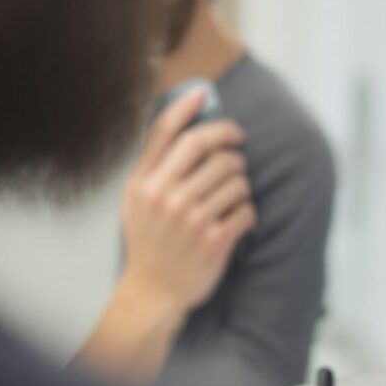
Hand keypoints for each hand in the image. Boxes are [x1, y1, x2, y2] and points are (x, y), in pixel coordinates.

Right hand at [118, 87, 255, 315]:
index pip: (166, 132)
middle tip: (236, 151)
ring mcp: (190, 219)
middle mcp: (165, 197)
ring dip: (241, 185)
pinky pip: (247, 209)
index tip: (205, 93)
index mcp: (143, 184)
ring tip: (230, 199)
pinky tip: (236, 222)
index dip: (188, 106)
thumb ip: (156, 165)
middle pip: (210, 147)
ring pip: (236, 178)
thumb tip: (188, 119)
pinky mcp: (214, 240)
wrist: (153, 293)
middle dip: (231, 144)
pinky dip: (247, 214)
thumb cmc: (150, 241)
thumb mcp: (137, 201)